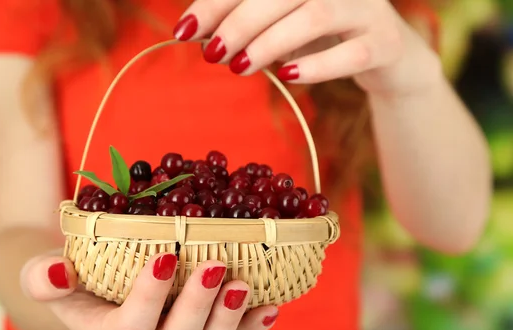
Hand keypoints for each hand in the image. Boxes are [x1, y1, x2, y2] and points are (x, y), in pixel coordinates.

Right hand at [20, 252, 277, 329]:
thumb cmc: (70, 275)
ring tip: (243, 284)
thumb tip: (58, 273)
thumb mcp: (43, 272)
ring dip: (229, 319)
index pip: (128, 328)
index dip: (148, 299)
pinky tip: (271, 307)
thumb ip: (42, 278)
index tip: (165, 258)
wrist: (93, 285)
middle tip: (215, 267)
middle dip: (198, 307)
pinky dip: (252, 325)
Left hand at [173, 0, 442, 96]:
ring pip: (315, 16)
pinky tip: (288, 77)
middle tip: (212, 53)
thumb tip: (201, 33)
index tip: (185, 29)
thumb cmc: (325, 38)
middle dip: (239, 22)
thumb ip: (248, 24)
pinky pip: (352, 53)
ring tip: (239, 68)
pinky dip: (317, 66)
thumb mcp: (284, 25)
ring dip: (270, 43)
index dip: (217, 2)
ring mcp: (368, 9)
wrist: (389, 57)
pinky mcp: (385, 42)